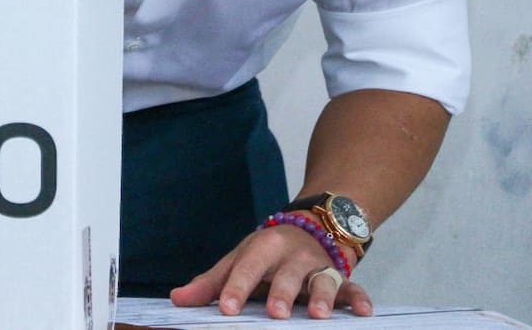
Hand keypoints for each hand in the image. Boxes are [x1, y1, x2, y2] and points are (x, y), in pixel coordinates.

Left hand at [168, 221, 372, 319]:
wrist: (311, 226)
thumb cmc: (266, 254)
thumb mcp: (238, 261)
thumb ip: (210, 283)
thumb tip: (176, 300)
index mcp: (262, 248)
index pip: (246, 269)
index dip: (235, 288)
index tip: (225, 309)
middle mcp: (291, 255)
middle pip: (286, 274)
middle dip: (282, 293)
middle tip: (276, 314)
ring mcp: (318, 265)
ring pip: (322, 279)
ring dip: (323, 296)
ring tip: (319, 315)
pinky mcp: (341, 276)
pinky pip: (353, 287)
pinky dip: (359, 298)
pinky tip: (364, 312)